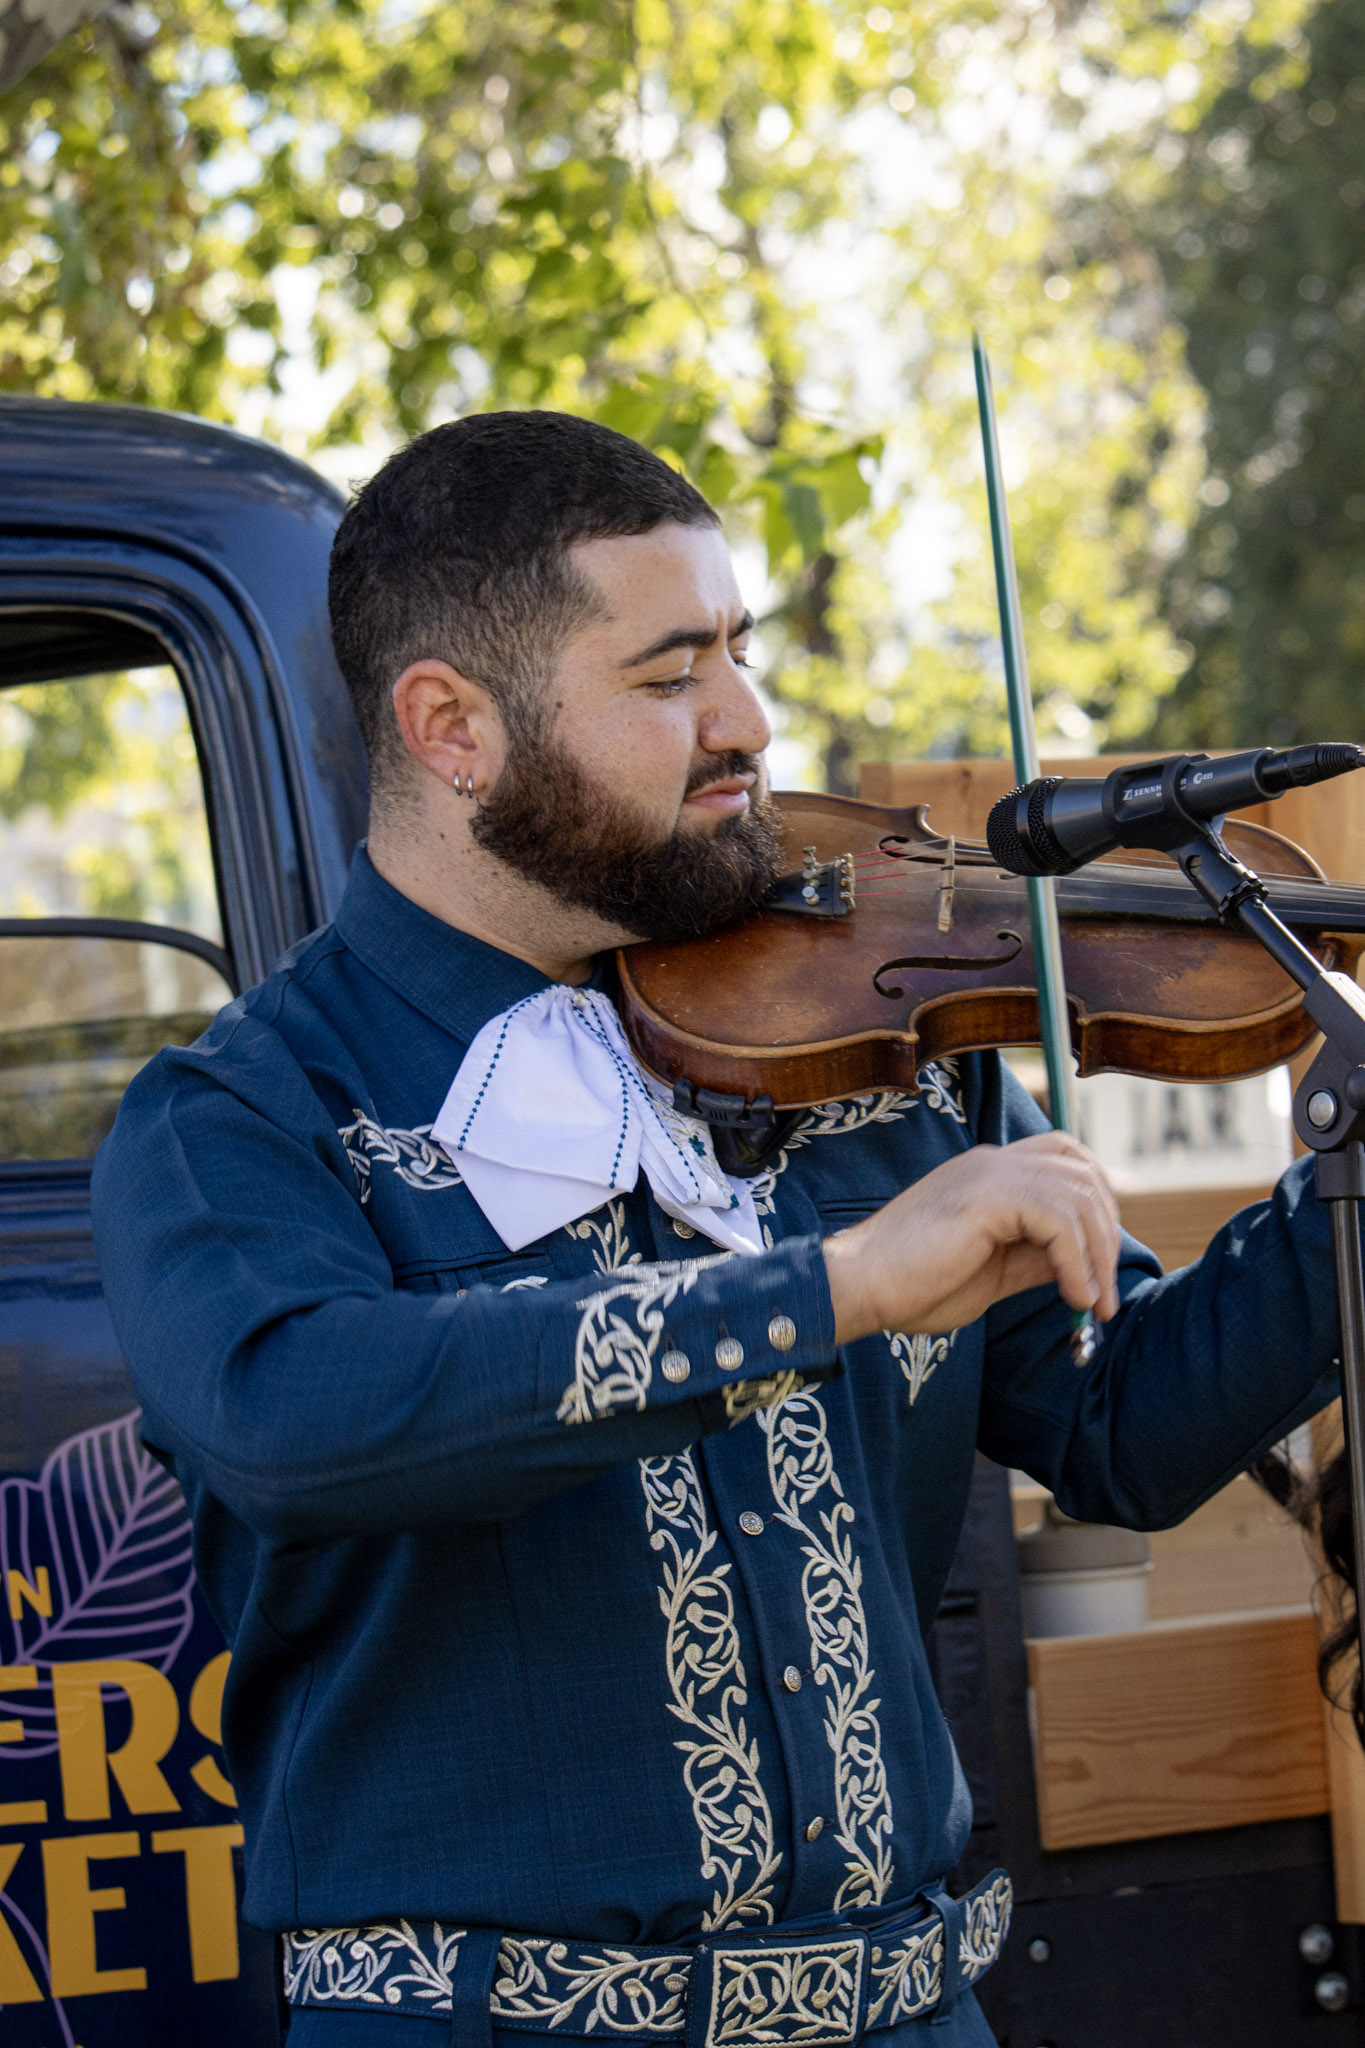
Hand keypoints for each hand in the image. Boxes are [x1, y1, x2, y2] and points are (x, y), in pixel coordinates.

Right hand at [822, 1131, 1120, 1343]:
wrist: (858, 1287)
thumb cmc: (912, 1287)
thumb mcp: (993, 1273)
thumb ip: (1035, 1258)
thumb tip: (1082, 1265)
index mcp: (989, 1173)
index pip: (1066, 1160)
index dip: (1097, 1203)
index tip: (1102, 1263)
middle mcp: (994, 1161)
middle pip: (1083, 1172)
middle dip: (1107, 1234)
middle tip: (1104, 1296)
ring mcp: (990, 1172)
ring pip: (1079, 1196)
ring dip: (1098, 1256)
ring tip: (1093, 1306)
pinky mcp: (987, 1194)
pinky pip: (1060, 1220)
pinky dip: (1077, 1262)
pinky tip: (1073, 1298)